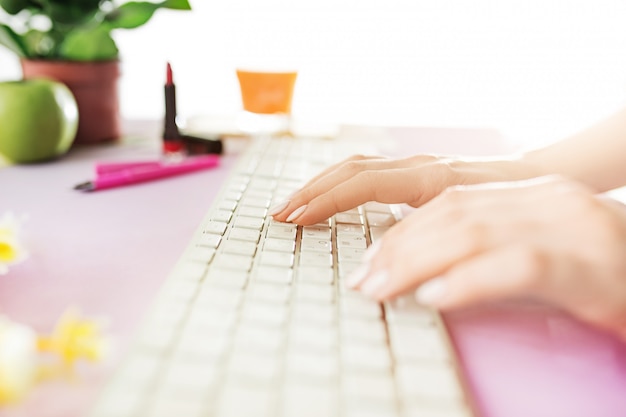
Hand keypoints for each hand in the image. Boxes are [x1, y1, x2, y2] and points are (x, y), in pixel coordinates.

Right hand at [270, 153, 540, 225]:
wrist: (540, 177)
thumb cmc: (515, 205)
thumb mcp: (482, 226)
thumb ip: (438, 240)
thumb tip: (393, 267)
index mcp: (430, 178)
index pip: (362, 183)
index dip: (325, 200)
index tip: (296, 219)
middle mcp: (417, 166)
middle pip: (350, 169)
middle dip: (311, 191)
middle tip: (279, 214)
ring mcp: (415, 166)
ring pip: (356, 167)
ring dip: (321, 185)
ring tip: (293, 208)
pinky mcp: (416, 173)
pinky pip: (369, 173)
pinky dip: (341, 186)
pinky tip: (329, 202)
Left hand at [347, 176, 625, 340]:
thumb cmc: (606, 270)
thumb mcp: (543, 247)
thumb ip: (493, 246)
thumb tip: (428, 269)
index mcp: (532, 193)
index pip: (449, 203)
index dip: (401, 231)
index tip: (370, 260)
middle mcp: (546, 200)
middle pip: (450, 215)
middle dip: (396, 247)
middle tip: (362, 280)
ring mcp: (567, 226)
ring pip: (471, 234)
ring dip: (414, 264)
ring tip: (380, 290)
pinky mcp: (586, 264)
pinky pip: (516, 266)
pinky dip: (467, 281)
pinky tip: (433, 297)